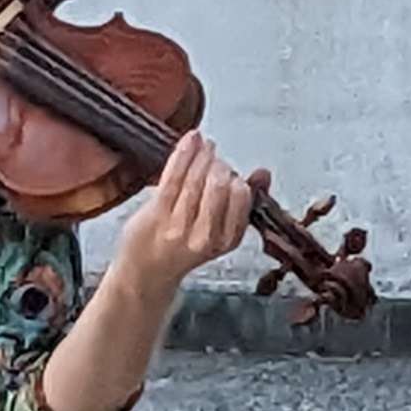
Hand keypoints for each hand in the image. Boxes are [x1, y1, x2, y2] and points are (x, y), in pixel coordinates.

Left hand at [110, 130, 259, 295]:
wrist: (146, 272)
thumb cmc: (184, 247)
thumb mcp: (221, 231)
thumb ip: (244, 202)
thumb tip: (264, 173)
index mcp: (228, 240)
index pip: (241, 197)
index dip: (235, 179)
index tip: (228, 173)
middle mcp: (206, 236)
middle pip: (219, 184)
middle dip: (218, 166)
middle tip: (213, 161)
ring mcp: (179, 226)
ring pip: (195, 179)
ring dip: (201, 156)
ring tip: (204, 147)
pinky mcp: (157, 214)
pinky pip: (174, 176)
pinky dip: (184, 153)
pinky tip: (192, 139)